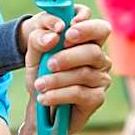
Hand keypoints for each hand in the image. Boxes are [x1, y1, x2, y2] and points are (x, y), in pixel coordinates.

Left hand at [18, 5, 111, 134]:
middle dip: (68, 56)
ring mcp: (101, 78)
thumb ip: (38, 39)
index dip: (87, 27)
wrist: (39, 106)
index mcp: (87, 42)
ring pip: (84, 73)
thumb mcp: (33, 55)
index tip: (67, 32)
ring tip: (39, 85)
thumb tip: (53, 36)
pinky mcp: (97, 98)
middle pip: (94, 51)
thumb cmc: (41, 75)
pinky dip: (58, 95)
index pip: (99, 28)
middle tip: (49, 63)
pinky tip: (44, 98)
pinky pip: (80, 93)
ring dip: (57, 79)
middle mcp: (99, 59)